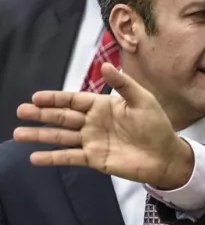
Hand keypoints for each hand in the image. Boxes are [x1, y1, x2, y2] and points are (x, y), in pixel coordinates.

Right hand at [13, 63, 193, 188]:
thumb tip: (105, 65)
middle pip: (62, 117)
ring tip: (18, 133)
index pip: (73, 100)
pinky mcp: (94, 159)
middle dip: (41, 114)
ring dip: (40, 135)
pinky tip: (34, 158)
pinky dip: (52, 158)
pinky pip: (69, 157)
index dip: (55, 98)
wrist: (165, 155)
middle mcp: (93, 123)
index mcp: (103, 106)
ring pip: (61, 137)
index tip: (36, 97)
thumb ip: (123, 84)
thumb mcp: (143, 100)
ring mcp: (92, 141)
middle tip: (20, 111)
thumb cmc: (156, 125)